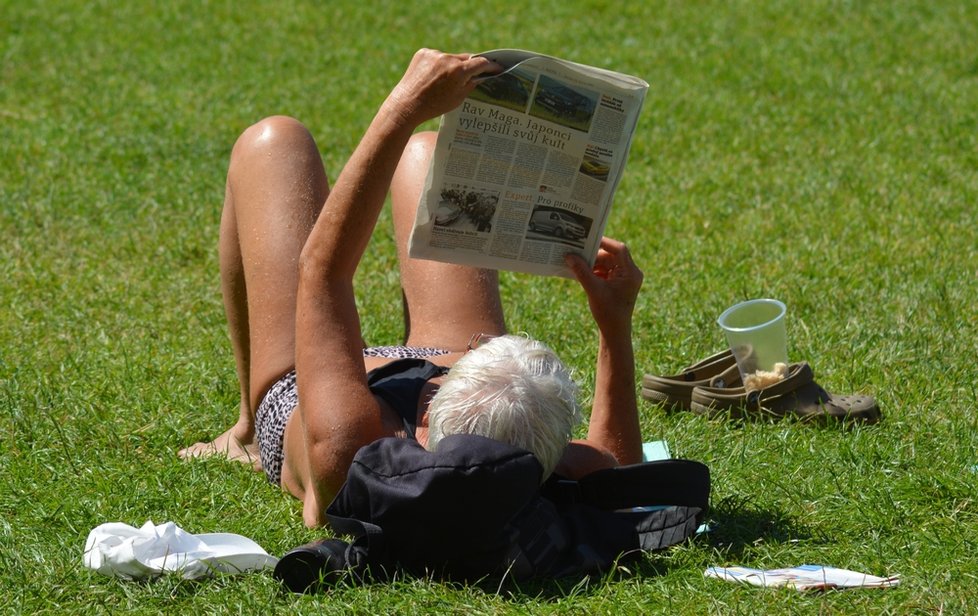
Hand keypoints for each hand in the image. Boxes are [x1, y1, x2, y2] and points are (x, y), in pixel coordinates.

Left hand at [384, 49, 501, 128]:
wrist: (407, 105)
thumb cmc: (434, 106)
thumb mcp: (458, 99)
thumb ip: (471, 84)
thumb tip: (479, 76)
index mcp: (459, 71)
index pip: (481, 63)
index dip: (491, 66)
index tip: (497, 68)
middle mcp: (448, 59)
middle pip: (466, 59)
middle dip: (470, 66)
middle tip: (474, 74)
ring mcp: (435, 54)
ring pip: (450, 58)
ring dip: (452, 66)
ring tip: (444, 82)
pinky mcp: (423, 53)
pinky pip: (437, 57)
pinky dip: (438, 64)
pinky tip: (432, 78)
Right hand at [564, 237, 643, 332]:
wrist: (615, 332)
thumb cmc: (608, 313)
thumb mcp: (594, 290)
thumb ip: (582, 272)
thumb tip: (569, 256)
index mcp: (631, 273)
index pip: (619, 250)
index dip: (604, 242)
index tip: (588, 239)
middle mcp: (630, 273)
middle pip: (611, 256)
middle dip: (593, 255)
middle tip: (576, 252)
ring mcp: (624, 278)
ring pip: (606, 263)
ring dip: (591, 263)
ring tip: (575, 262)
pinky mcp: (617, 283)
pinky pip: (605, 271)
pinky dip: (593, 271)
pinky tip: (580, 271)